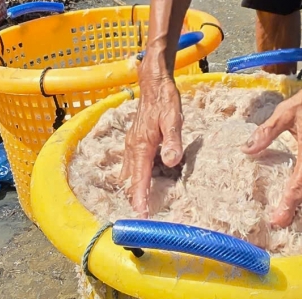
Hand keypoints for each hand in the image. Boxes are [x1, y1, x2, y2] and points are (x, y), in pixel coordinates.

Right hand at [120, 57, 183, 214]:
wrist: (153, 84)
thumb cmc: (164, 100)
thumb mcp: (173, 118)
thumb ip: (173, 140)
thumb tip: (171, 161)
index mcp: (141, 146)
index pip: (139, 178)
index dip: (140, 198)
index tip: (141, 215)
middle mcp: (132, 148)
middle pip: (130, 180)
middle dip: (135, 198)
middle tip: (140, 218)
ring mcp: (131, 145)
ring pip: (128, 174)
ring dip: (133, 189)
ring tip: (140, 206)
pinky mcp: (133, 142)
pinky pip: (131, 165)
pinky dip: (134, 178)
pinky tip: (141, 183)